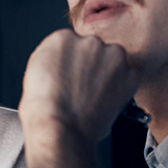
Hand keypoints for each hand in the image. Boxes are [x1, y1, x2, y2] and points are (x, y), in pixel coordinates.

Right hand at [18, 29, 139, 167]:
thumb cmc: (45, 110)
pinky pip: (130, 75)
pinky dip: (123, 87)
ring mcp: (111, 55)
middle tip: (83, 88)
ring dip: (108, 74)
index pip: (74, 44)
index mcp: (61, 38)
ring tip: (94, 96)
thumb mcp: (37, 74)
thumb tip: (69, 64)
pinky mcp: (129, 72)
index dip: (74, 63)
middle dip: (92, 66)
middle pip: (94, 49)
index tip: (73, 75)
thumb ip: (57, 61)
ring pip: (113, 60)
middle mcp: (88, 41)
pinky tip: (106, 100)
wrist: (60, 129)